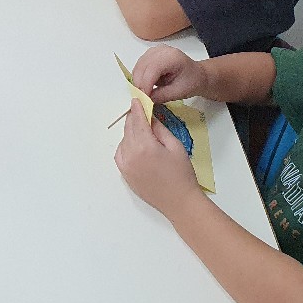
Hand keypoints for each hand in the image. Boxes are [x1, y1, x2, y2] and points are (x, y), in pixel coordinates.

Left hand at [114, 101, 199, 219]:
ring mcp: (125, 165)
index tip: (137, 99)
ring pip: (124, 140)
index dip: (138, 108)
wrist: (179, 202)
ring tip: (144, 133)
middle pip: (128, 128)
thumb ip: (160, 129)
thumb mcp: (175, 146)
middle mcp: (130, 154)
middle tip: (142, 112)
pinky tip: (138, 146)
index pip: (137, 120)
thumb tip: (150, 117)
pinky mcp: (124, 174)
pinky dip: (127, 145)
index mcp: (144, 145)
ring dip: (131, 133)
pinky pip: (121, 152)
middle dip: (134, 119)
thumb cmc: (182, 174)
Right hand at [133, 46, 205, 102]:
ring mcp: (154, 51)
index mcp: (172, 57)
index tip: (144, 98)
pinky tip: (147, 85)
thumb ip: (161, 96)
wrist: (196, 75)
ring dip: (139, 81)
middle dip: (140, 84)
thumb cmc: (191, 82)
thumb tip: (144, 99)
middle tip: (144, 98)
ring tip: (147, 92)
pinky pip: (139, 66)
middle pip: (142, 66)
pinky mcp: (149, 54)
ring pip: (138, 66)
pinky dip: (140, 77)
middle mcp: (161, 50)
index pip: (152, 69)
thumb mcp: (179, 93)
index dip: (145, 84)